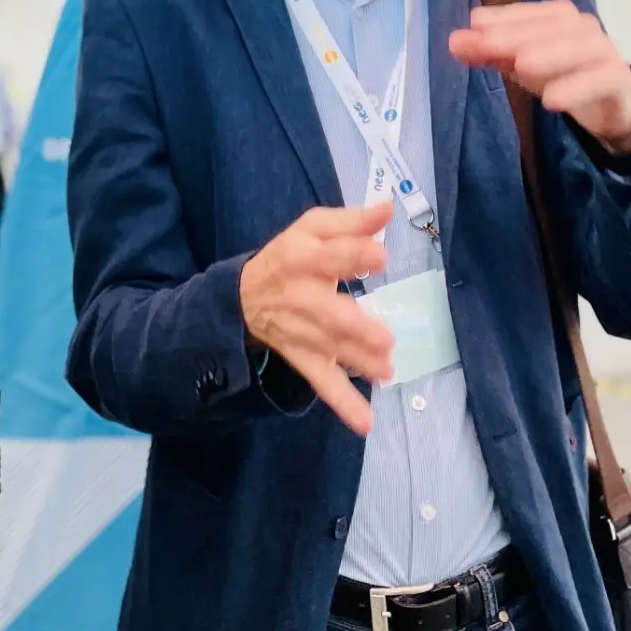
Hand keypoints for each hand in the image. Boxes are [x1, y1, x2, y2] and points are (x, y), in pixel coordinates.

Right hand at [238, 202, 395, 435]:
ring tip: (385, 371)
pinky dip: (342, 404)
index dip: (354, 256)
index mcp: (303, 258)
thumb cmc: (288, 256)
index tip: (380, 257)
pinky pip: (322, 382)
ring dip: (357, 362)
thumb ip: (350, 222)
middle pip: (328, 312)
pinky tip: (365, 422)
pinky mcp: (303, 357)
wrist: (241, 296)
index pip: (330, 256)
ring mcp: (302, 332)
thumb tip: (388, 208)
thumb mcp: (311, 229)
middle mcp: (301, 297)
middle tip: (384, 338)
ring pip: (330, 349)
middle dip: (354, 326)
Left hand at [450, 0, 630, 154]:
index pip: (530, 13)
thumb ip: (489, 53)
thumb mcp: (521, 65)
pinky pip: (602, 79)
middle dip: (518, 35)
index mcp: (558, 19)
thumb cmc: (562, 75)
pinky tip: (552, 100)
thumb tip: (455, 41)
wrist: (612, 104)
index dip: (504, 17)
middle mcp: (583, 29)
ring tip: (521, 66)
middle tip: (488, 45)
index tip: (475, 24)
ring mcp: (604, 52)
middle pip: (553, 27)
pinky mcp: (618, 80)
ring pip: (581, 47)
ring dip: (550, 54)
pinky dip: (578, 87)